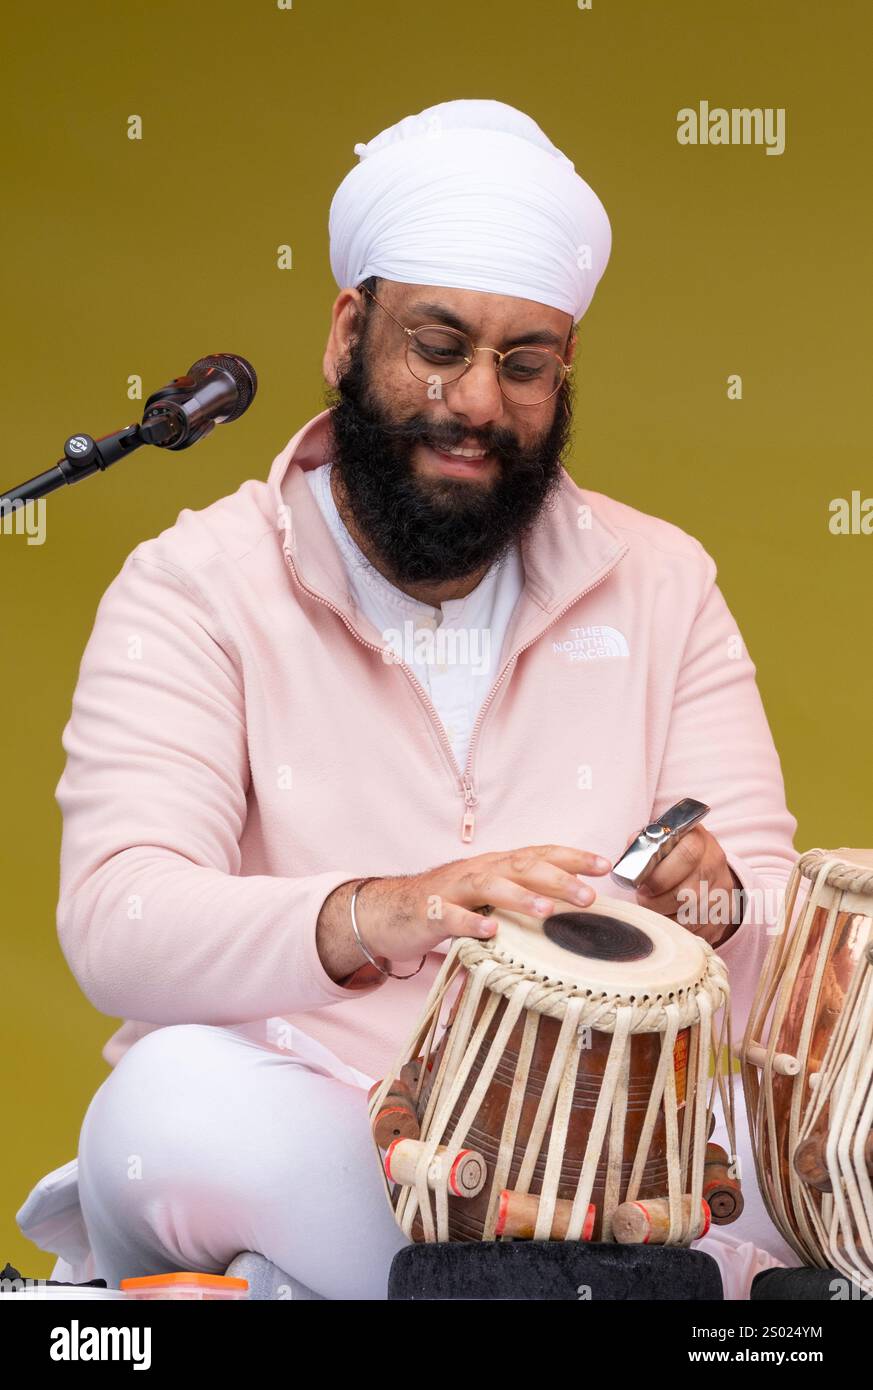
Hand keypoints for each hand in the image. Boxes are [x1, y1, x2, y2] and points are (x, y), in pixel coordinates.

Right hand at [353, 844, 612, 963]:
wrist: (388, 911)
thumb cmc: (447, 905)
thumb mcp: (488, 897)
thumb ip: (520, 897)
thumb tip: (570, 907)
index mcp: (496, 866)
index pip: (539, 854)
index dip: (572, 857)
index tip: (605, 865)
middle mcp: (478, 871)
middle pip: (520, 867)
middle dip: (557, 879)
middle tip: (590, 896)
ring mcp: (452, 891)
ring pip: (489, 886)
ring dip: (520, 897)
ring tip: (548, 910)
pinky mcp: (429, 914)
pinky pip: (450, 917)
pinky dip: (470, 924)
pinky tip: (490, 932)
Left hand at [635, 826, 741, 947]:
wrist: (705, 863)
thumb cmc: (673, 851)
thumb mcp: (659, 838)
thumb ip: (643, 845)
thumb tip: (630, 860)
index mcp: (699, 840)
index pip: (686, 856)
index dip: (659, 876)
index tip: (641, 885)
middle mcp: (714, 864)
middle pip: (687, 892)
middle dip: (656, 902)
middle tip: (643, 899)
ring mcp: (722, 890)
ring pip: (691, 916)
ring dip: (664, 917)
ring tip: (653, 908)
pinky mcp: (724, 913)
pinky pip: (698, 931)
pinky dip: (677, 929)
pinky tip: (667, 918)